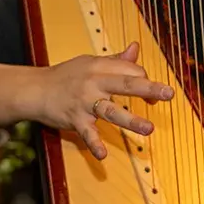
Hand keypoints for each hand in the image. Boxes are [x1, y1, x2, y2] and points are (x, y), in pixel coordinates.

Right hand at [35, 41, 174, 159]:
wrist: (35, 89)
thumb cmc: (66, 76)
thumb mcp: (90, 63)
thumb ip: (115, 60)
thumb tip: (136, 48)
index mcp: (100, 67)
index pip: (130, 71)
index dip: (146, 81)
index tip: (154, 93)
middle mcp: (94, 82)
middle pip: (124, 84)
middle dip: (147, 88)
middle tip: (168, 94)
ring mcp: (84, 102)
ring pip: (111, 111)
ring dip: (131, 120)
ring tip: (149, 129)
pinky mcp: (74, 119)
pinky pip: (87, 133)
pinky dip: (94, 144)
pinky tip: (103, 156)